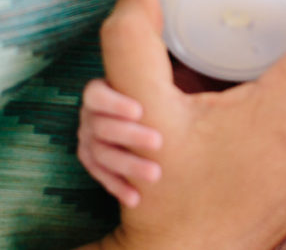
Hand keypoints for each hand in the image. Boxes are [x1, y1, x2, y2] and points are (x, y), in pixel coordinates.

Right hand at [77, 79, 162, 207]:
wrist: (140, 112)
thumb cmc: (148, 94)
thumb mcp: (149, 87)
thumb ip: (158, 88)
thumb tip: (198, 92)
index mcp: (97, 92)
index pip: (97, 96)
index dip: (115, 103)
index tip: (140, 111)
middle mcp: (88, 116)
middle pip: (102, 127)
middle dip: (131, 136)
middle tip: (159, 143)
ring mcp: (86, 138)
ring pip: (102, 154)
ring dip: (129, 166)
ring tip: (156, 174)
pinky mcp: (91, 159)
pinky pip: (100, 175)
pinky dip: (118, 187)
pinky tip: (136, 199)